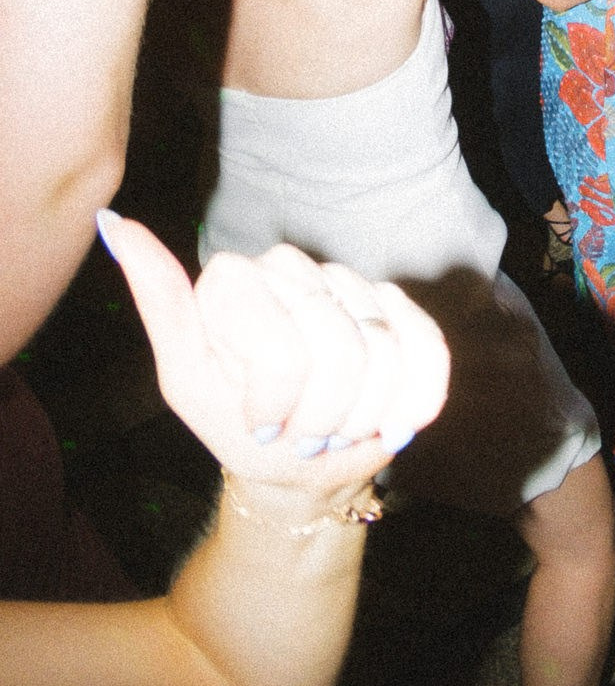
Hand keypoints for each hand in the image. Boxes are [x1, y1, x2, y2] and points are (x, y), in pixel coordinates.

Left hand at [98, 215, 448, 504]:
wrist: (296, 465)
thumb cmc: (234, 422)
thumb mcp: (187, 377)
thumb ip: (162, 302)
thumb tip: (114, 220)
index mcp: (239, 278)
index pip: (283, 347)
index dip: (280, 398)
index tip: (259, 423)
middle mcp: (297, 267)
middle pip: (337, 353)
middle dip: (321, 416)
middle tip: (299, 433)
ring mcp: (355, 285)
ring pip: (384, 356)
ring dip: (362, 415)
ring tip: (335, 427)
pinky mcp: (405, 311)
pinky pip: (428, 354)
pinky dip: (413, 402)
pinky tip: (390, 421)